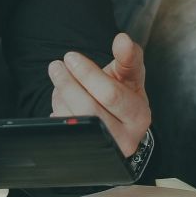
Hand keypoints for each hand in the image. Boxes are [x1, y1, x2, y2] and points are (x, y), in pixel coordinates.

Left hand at [47, 32, 151, 154]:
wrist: (118, 125)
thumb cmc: (123, 94)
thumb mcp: (130, 75)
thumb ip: (128, 56)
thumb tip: (122, 39)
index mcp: (139, 116)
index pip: (110, 94)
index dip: (87, 74)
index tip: (70, 57)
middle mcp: (125, 139)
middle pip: (89, 110)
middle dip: (68, 84)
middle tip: (56, 66)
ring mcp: (104, 152)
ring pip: (74, 123)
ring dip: (61, 98)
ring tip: (59, 80)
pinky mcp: (86, 157)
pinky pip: (65, 135)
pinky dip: (58, 114)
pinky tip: (62, 102)